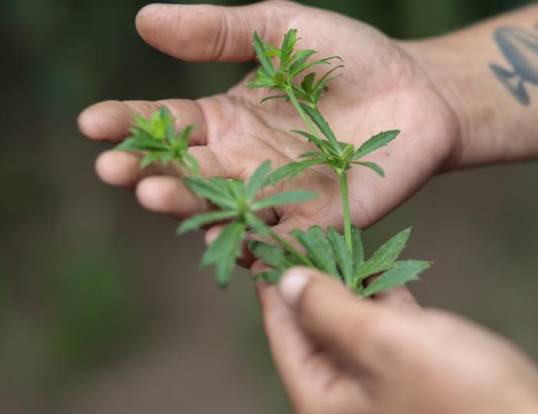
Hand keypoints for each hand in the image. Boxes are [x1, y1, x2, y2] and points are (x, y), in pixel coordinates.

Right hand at [78, 0, 458, 237]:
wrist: (420, 90)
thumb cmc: (349, 57)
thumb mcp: (280, 30)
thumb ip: (219, 32)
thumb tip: (144, 20)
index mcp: (229, 119)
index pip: (168, 125)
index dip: (128, 125)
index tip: (92, 124)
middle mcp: (246, 163)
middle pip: (189, 174)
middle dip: (149, 172)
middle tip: (117, 170)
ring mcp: (281, 195)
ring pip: (227, 210)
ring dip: (191, 206)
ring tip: (158, 193)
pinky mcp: (321, 221)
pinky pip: (284, 238)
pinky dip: (259, 243)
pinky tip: (231, 239)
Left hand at [258, 267, 537, 413]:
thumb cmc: (463, 392)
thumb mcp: (384, 341)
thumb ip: (328, 310)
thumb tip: (287, 284)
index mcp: (324, 411)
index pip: (285, 339)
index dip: (276, 290)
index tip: (270, 248)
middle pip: (318, 340)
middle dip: (318, 289)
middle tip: (312, 237)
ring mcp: (383, 407)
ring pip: (355, 340)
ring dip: (355, 297)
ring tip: (346, 250)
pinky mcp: (418, 397)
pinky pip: (389, 349)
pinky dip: (389, 316)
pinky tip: (392, 285)